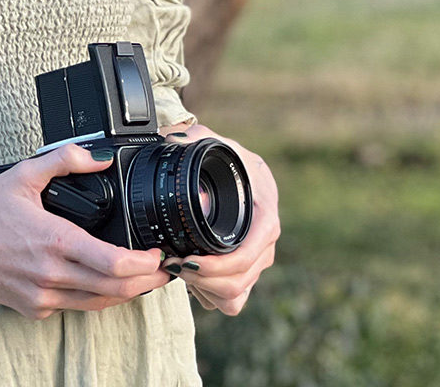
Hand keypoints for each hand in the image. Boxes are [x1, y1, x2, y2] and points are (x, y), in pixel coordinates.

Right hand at [0, 143, 171, 318]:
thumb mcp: (25, 174)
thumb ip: (66, 159)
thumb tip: (100, 156)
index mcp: (55, 241)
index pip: (114, 264)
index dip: (145, 264)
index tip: (159, 254)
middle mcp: (51, 274)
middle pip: (114, 290)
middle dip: (146, 282)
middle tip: (164, 269)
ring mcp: (41, 296)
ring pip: (97, 304)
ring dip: (125, 294)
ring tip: (144, 278)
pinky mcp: (31, 308)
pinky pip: (73, 307)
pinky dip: (94, 297)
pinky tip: (103, 282)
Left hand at [160, 127, 280, 315]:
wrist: (240, 172)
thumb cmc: (229, 161)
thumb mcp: (214, 143)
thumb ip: (193, 138)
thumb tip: (173, 140)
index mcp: (264, 215)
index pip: (249, 255)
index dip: (218, 266)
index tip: (187, 260)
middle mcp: (266, 242)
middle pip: (240, 281)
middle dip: (203, 279)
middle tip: (175, 264)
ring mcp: (258, 260)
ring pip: (235, 295)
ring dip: (205, 289)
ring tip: (181, 269)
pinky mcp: (247, 272)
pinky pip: (233, 301)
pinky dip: (211, 296)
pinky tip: (194, 279)